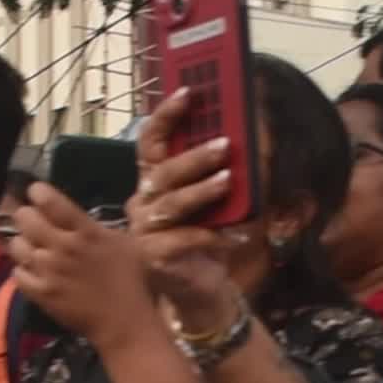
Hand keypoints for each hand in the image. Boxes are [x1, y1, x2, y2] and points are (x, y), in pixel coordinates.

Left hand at [10, 184, 162, 348]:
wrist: (124, 324)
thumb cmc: (132, 282)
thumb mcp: (125, 244)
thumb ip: (98, 228)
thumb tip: (77, 218)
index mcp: (85, 232)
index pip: (49, 200)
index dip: (38, 192)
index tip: (38, 194)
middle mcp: (63, 247)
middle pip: (25, 217)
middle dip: (27, 216)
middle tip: (34, 222)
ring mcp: (49, 271)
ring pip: (16, 245)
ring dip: (23, 243)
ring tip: (33, 248)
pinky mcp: (41, 293)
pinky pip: (17, 273)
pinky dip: (22, 270)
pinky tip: (33, 271)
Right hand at [129, 88, 243, 330]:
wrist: (197, 290)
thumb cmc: (203, 242)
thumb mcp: (212, 204)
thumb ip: (215, 175)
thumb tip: (240, 139)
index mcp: (152, 181)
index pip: (151, 141)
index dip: (167, 115)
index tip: (190, 92)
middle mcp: (142, 202)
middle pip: (165, 172)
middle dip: (195, 157)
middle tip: (225, 145)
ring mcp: (143, 230)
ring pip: (172, 204)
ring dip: (202, 191)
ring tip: (228, 181)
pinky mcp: (153, 256)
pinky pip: (181, 240)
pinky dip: (210, 236)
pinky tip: (234, 235)